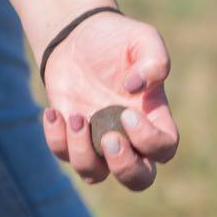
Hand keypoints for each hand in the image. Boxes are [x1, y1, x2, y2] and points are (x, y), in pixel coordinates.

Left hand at [39, 11, 177, 190]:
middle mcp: (129, 136)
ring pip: (95, 175)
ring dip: (82, 153)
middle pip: (138, 180)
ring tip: (75, 117)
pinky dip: (56, 139)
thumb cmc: (118, 39)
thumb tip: (135, 88)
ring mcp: (98, 140)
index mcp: (154, 117)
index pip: (164, 149)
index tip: (127, 112)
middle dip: (123, 167)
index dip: (149, 140)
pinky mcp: (71, 135)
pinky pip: (63, 155)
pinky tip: (52, 112)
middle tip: (108, 138)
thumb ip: (155, 61)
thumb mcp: (143, 39)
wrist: (79, 36)